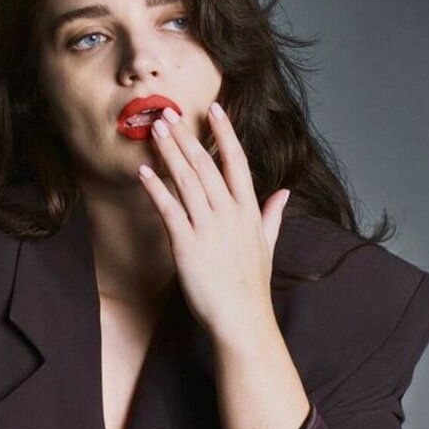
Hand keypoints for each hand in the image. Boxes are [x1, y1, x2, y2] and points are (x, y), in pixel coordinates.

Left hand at [137, 102, 290, 348]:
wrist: (241, 319)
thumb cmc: (252, 287)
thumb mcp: (268, 245)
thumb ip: (273, 215)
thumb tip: (285, 192)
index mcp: (248, 211)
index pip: (236, 162)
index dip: (224, 133)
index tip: (213, 108)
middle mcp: (229, 214)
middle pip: (205, 165)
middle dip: (186, 136)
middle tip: (168, 112)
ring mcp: (208, 228)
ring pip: (186, 181)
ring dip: (169, 152)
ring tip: (155, 130)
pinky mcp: (186, 245)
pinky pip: (168, 209)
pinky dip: (155, 188)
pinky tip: (144, 171)